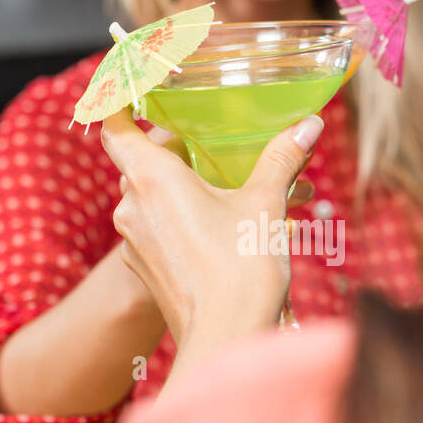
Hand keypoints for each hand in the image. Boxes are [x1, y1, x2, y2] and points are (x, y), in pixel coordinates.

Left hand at [101, 110, 323, 348]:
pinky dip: (187, 220)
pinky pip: (161, 230)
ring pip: (153, 198)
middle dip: (174, 150)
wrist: (226, 340)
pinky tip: (229, 227)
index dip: (117, 99)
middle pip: (140, 161)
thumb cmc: (241, 269)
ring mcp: (135, 242)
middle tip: (212, 143)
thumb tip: (308, 125)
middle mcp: (132, 207)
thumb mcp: (267, 204)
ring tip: (237, 189)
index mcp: (151, 178)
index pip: (114, 124)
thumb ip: (282, 158)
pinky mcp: (147, 269)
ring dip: (186, 187)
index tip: (131, 82)